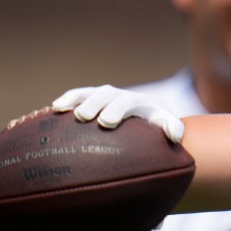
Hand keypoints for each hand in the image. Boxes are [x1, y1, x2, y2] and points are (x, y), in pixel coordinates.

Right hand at [52, 85, 184, 143]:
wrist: (147, 117)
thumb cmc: (157, 128)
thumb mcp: (168, 127)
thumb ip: (174, 129)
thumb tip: (175, 136)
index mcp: (140, 103)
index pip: (128, 103)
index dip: (117, 110)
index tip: (107, 122)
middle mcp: (120, 96)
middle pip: (106, 96)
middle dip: (94, 104)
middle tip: (84, 117)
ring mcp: (104, 96)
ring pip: (88, 93)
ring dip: (75, 99)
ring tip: (61, 108)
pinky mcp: (91, 99)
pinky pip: (77, 96)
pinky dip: (67, 99)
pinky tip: (54, 108)